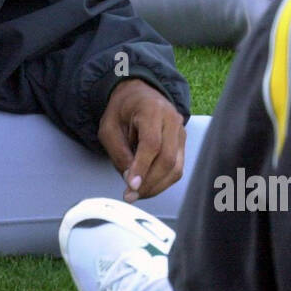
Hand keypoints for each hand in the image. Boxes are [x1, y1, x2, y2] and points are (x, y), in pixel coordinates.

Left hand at [97, 79, 185, 202]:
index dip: (142, 167)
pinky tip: (147, 186)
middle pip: (167, 159)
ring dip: (156, 186)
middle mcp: (172, 120)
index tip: (131, 186)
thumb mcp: (108, 128)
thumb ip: (118, 153)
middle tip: (130, 195)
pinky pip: (177, 168)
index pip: (152, 144)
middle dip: (149, 182)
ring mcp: (181, 132)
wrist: (138, 95)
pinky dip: (162, 181)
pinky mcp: (182, 144)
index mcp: (152, 110)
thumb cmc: (121, 111)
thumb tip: (131, 180)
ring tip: (137, 194)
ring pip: (176, 167)